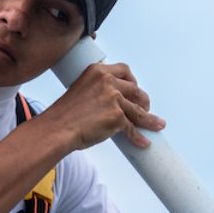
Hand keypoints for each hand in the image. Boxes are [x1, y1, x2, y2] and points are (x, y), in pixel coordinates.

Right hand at [42, 61, 164, 149]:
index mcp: (98, 71)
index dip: (133, 81)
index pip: (125, 70)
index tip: (135, 89)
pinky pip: (132, 128)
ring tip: (157, 125)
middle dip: (143, 101)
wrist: (56, 129)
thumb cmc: (64, 114)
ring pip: (138, 110)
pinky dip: (139, 137)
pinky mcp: (117, 117)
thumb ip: (96, 90)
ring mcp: (114, 99)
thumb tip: (112, 103)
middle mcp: (108, 82)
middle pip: (136, 90)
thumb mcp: (80, 90)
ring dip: (150, 119)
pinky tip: (143, 142)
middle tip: (144, 109)